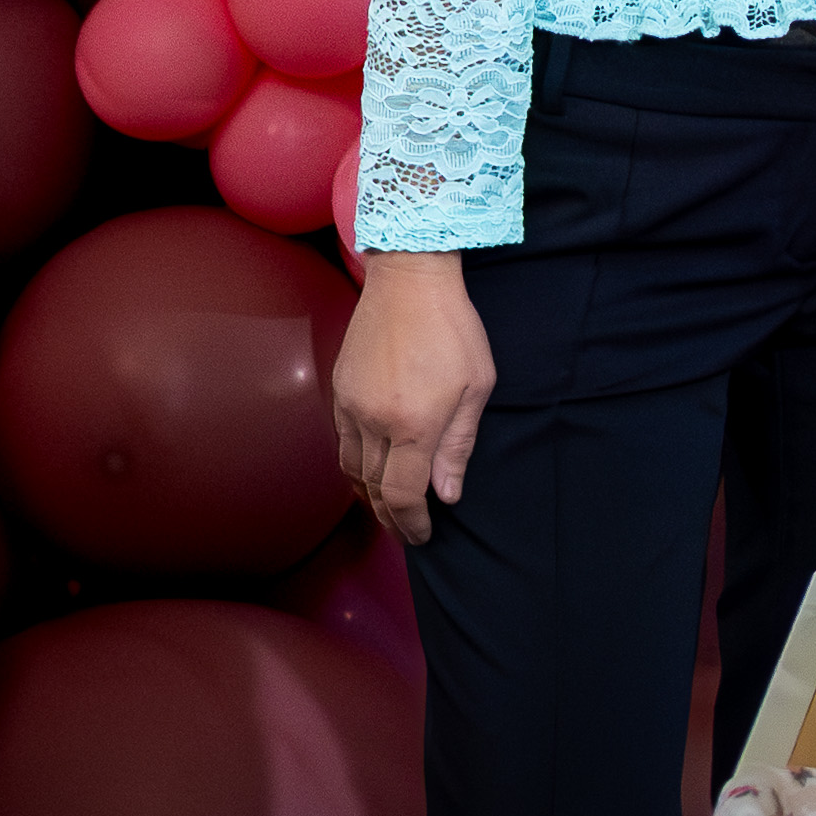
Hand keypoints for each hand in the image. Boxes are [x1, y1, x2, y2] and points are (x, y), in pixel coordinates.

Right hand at [332, 248, 494, 545]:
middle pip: (373, 489)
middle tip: (408, 529)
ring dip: (369, 494)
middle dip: (391, 516)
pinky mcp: (339, 390)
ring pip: (351, 469)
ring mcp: (351, 405)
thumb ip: (458, 445)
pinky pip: (342, 442)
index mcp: (414, 424)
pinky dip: (355, 464)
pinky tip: (372, 466)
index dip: (410, 523)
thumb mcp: (476, 387)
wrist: (409, 280)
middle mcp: (374, 421)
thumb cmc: (454, 329)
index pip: (402, 495)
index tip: (422, 535)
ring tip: (389, 506)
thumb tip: (445, 494)